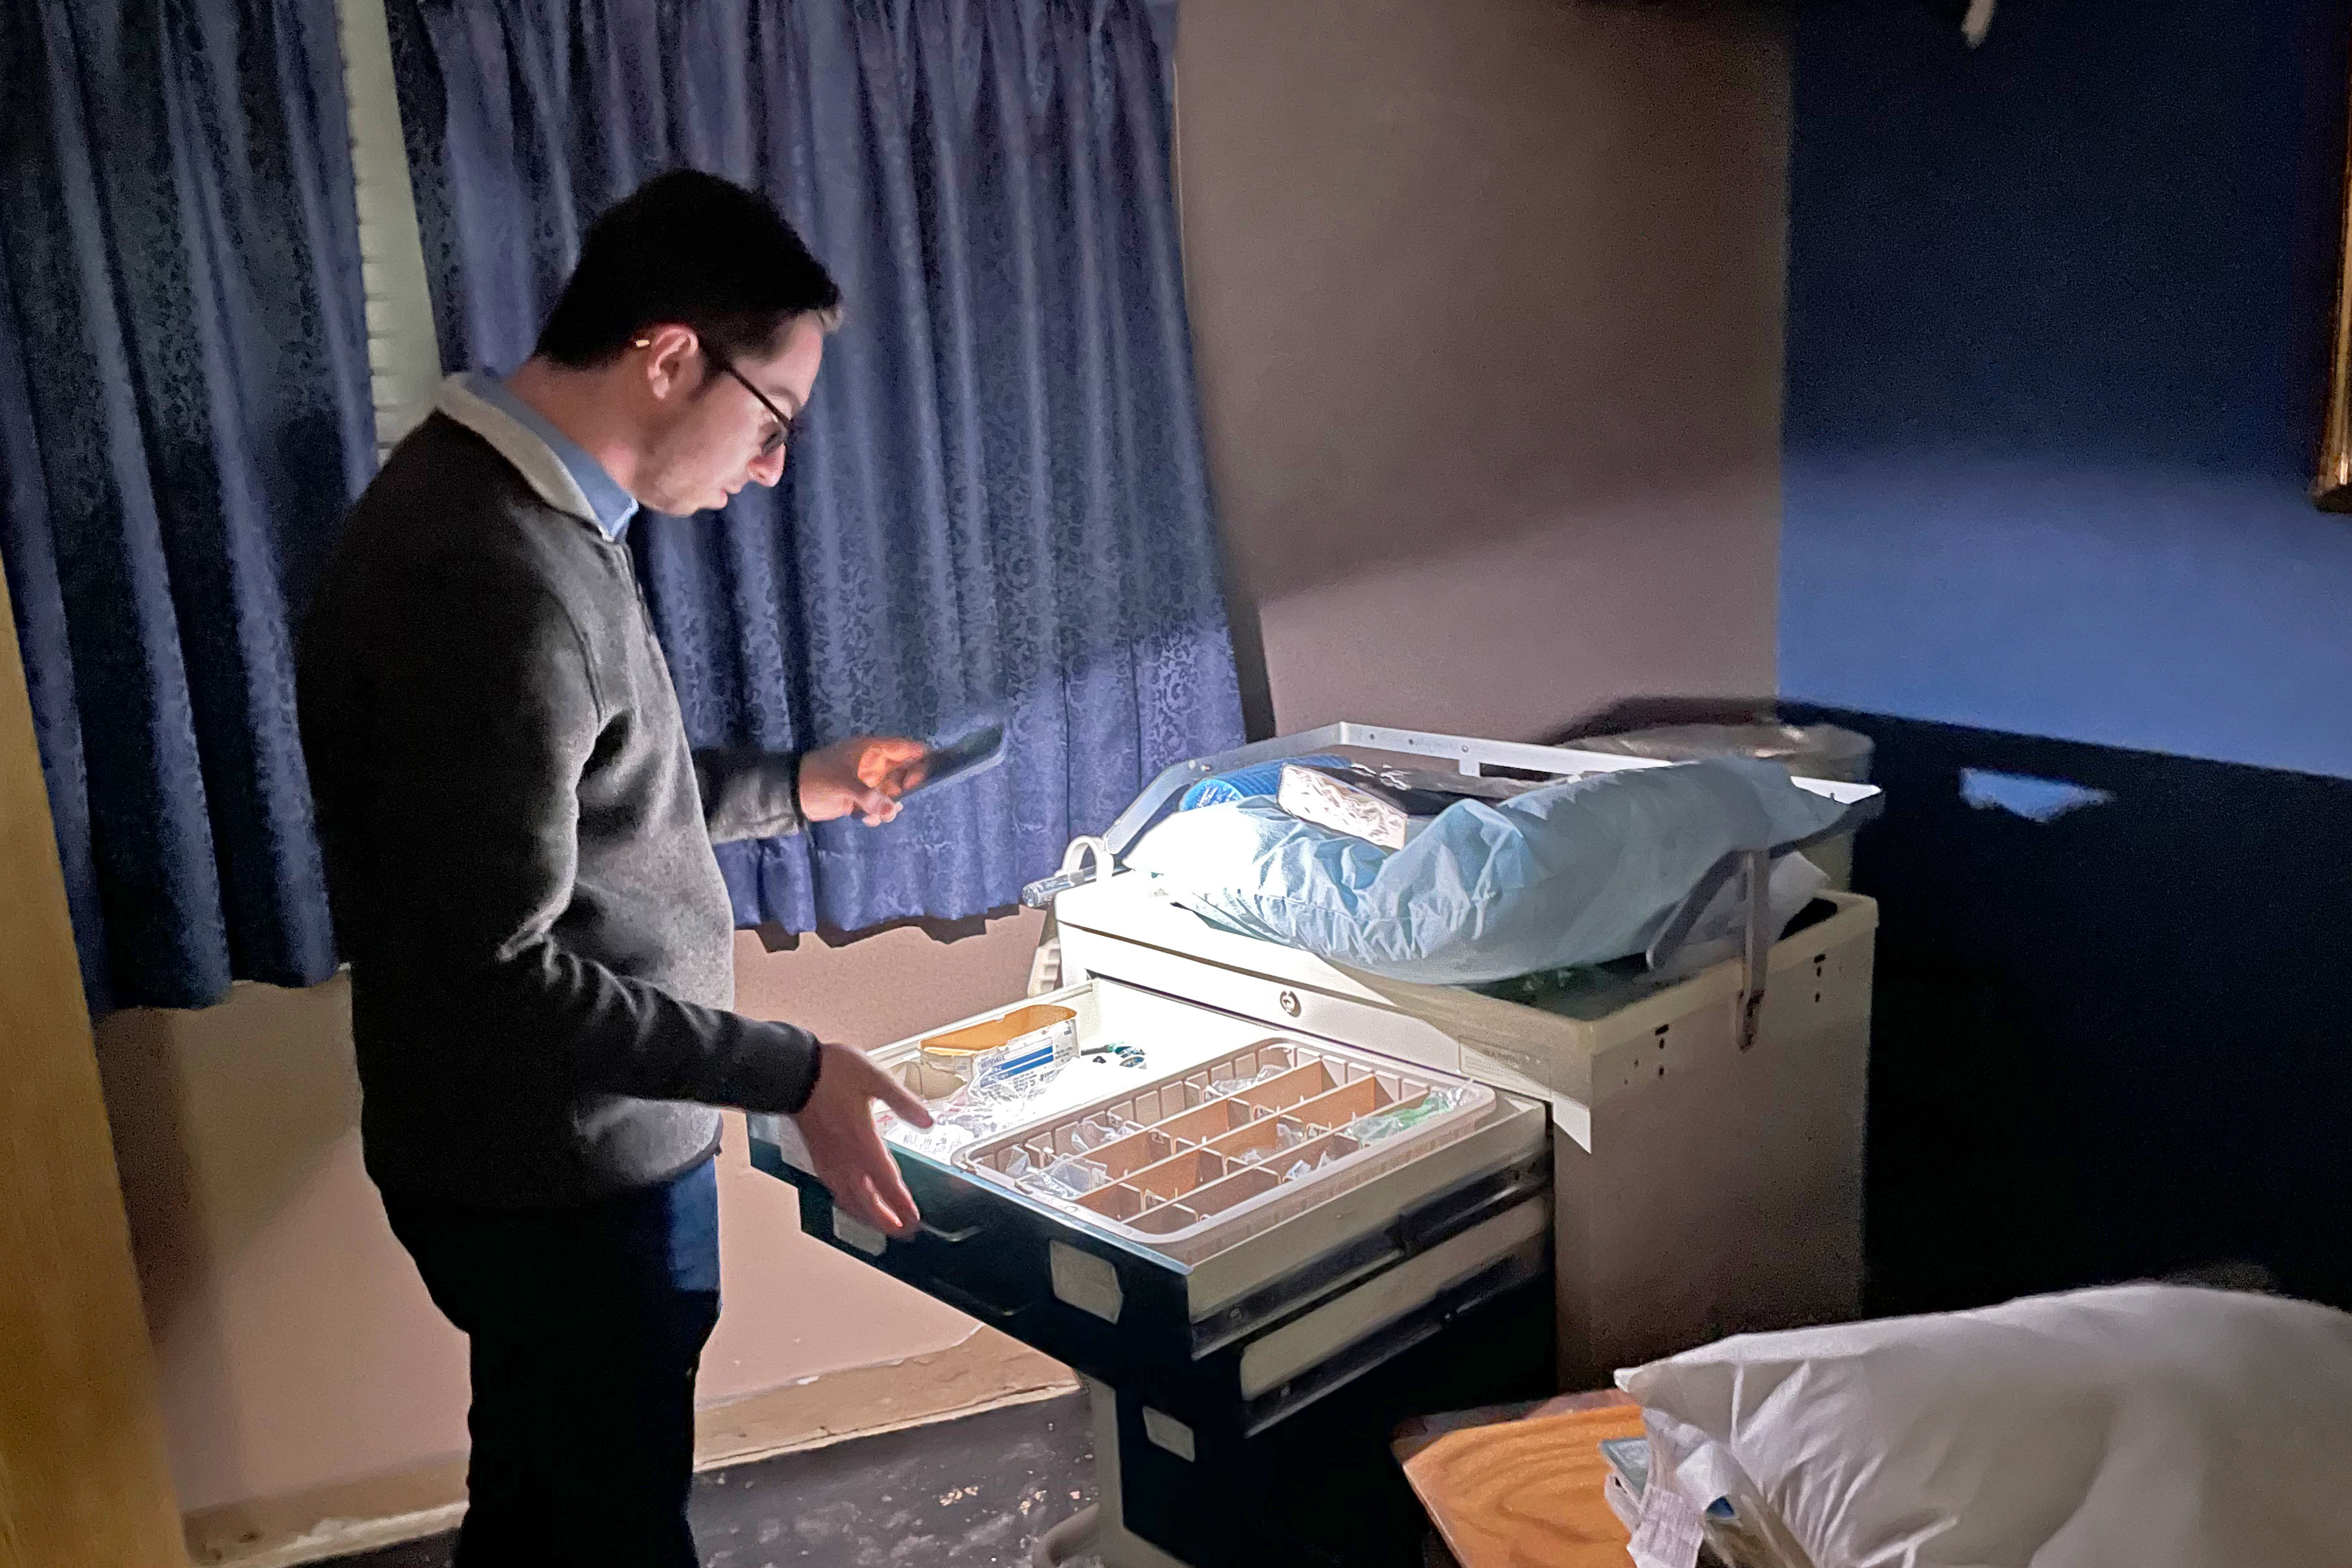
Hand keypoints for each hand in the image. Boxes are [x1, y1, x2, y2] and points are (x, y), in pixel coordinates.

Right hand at [791, 1042, 933, 1235]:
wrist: (793, 1071)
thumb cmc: (830, 1072)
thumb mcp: (875, 1078)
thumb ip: (903, 1102)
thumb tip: (927, 1121)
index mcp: (862, 1140)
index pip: (887, 1182)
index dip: (901, 1204)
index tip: (913, 1220)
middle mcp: (844, 1156)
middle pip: (867, 1200)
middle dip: (886, 1219)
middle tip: (902, 1232)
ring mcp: (828, 1158)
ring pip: (849, 1198)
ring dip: (866, 1215)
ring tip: (880, 1224)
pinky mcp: (817, 1155)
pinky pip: (833, 1187)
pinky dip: (846, 1201)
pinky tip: (850, 1201)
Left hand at [799, 735, 929, 824]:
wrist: (792, 794)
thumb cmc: (818, 779)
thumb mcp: (843, 784)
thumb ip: (869, 797)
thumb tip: (891, 810)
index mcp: (872, 750)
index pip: (906, 747)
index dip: (920, 759)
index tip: (923, 778)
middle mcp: (875, 764)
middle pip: (905, 772)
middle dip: (906, 789)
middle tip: (897, 801)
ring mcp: (869, 782)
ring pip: (894, 793)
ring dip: (890, 806)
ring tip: (877, 814)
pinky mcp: (862, 798)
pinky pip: (879, 806)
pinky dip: (876, 814)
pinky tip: (863, 818)